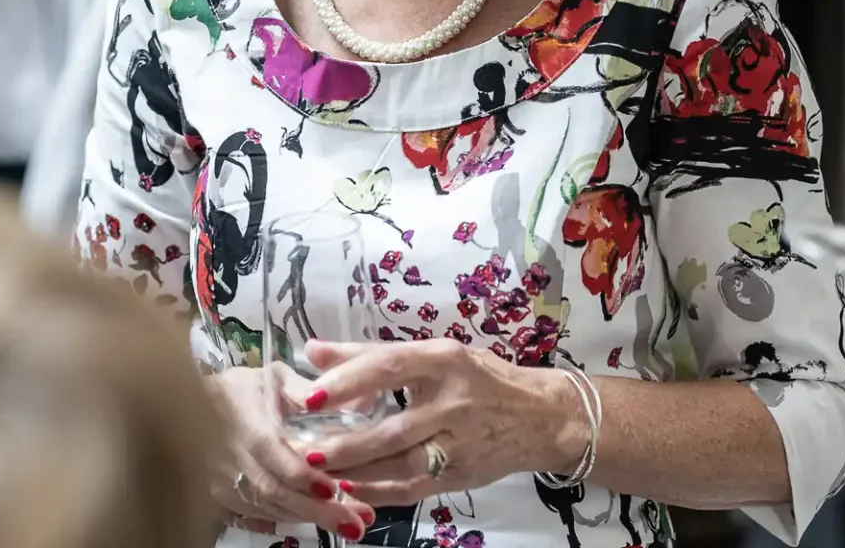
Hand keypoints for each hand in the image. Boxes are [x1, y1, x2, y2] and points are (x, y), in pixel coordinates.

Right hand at [206, 366, 376, 540]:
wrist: (190, 406)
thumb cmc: (238, 390)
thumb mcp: (272, 379)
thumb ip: (305, 392)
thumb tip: (345, 401)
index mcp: (249, 426)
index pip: (277, 458)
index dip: (306, 478)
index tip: (336, 490)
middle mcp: (234, 459)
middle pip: (277, 492)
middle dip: (318, 512)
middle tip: (358, 523)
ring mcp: (225, 483)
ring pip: (270, 508)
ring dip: (310, 519)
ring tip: (350, 524)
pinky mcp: (222, 498)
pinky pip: (260, 514)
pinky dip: (290, 517)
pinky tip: (316, 517)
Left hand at [302, 340, 582, 506]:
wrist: (541, 417)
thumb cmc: (481, 378)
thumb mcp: (434, 353)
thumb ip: (372, 353)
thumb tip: (314, 351)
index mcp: (444, 360)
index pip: (388, 367)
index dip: (346, 382)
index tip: (310, 396)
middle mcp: (453, 401)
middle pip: (391, 427)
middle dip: (344, 442)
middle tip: (304, 447)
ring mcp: (460, 442)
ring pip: (400, 463)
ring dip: (355, 471)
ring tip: (317, 471)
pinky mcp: (461, 474)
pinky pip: (413, 488)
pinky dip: (379, 492)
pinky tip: (350, 490)